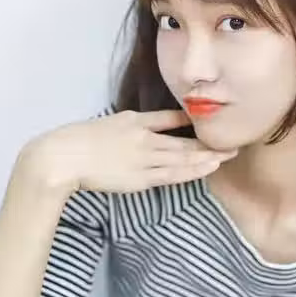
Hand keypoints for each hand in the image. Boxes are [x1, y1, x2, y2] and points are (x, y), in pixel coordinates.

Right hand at [18, 109, 236, 194]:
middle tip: (232, 143)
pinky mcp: (138, 178)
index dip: (189, 121)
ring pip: (182, 159)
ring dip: (206, 158)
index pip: (167, 118)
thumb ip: (122, 129)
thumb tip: (133, 134)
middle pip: (182, 142)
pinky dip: (190, 172)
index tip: (205, 122)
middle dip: (208, 144)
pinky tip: (205, 169)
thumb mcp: (103, 125)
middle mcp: (143, 137)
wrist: (63, 157)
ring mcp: (143, 158)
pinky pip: (171, 175)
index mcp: (132, 121)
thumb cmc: (74, 142)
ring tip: (225, 157)